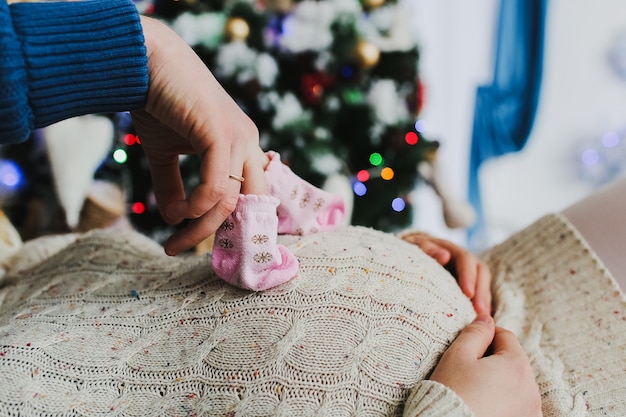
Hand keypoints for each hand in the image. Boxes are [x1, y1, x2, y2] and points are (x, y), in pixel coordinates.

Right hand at [131, 16, 259, 255]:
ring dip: (200, 226)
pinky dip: (198, 206)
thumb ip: (173, 185)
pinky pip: (217, 186)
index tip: (196, 242)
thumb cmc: (157, 102)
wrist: (144, 61)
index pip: (248, 194)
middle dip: (217, 232)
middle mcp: (247, 142)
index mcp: (240, 145)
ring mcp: (238, 137)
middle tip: (181, 248)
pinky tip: (178, 213)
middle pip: (246, 203)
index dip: (228, 222)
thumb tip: (175, 218)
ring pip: (230, 199)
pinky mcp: (221, 133)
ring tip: (174, 238)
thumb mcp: (165, 153)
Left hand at [401, 232, 491, 314]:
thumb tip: (444, 256)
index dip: (469, 276)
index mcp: (451, 250)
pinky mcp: (465, 287)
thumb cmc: (409, 252)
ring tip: (482, 320)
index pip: (466, 260)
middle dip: (481, 293)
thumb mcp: (414, 246)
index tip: (468, 293)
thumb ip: (427, 248)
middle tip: (480, 312)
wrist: (407, 256)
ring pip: (481, 286)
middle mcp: (463, 261)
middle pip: (480, 273)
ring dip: (483, 302)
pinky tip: (477, 322)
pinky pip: (477, 296)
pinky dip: (479, 307)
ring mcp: (466, 274)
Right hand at [429, 315, 541, 416]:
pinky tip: (486, 404)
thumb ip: (475, 333)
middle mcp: (531, 389)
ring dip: (502, 381)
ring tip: (477, 389)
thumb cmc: (452, 392)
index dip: (487, 335)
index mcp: (516, 366)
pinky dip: (506, 401)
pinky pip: (518, 405)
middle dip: (495, 359)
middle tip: (470, 368)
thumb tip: (486, 319)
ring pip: (517, 384)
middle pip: (514, 361)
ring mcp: (531, 410)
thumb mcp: (458, 355)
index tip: (470, 344)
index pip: (506, 337)